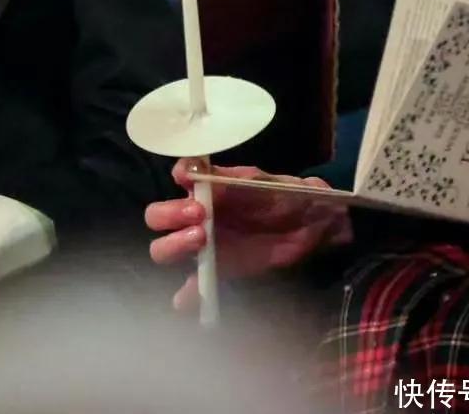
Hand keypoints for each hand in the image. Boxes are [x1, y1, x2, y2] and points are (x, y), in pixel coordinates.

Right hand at [145, 159, 352, 310]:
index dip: (176, 180)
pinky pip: (192, 287)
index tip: (192, 190)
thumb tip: (187, 172)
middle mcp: (196, 214)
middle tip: (200, 221)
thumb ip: (224, 178)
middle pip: (157, 218)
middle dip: (169, 217)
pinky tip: (190, 297)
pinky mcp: (217, 271)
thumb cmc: (283, 194)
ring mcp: (204, 245)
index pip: (172, 184)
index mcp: (205, 187)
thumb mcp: (257, 180)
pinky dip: (186, 295)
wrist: (311, 225)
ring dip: (173, 247)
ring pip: (165, 249)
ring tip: (203, 243)